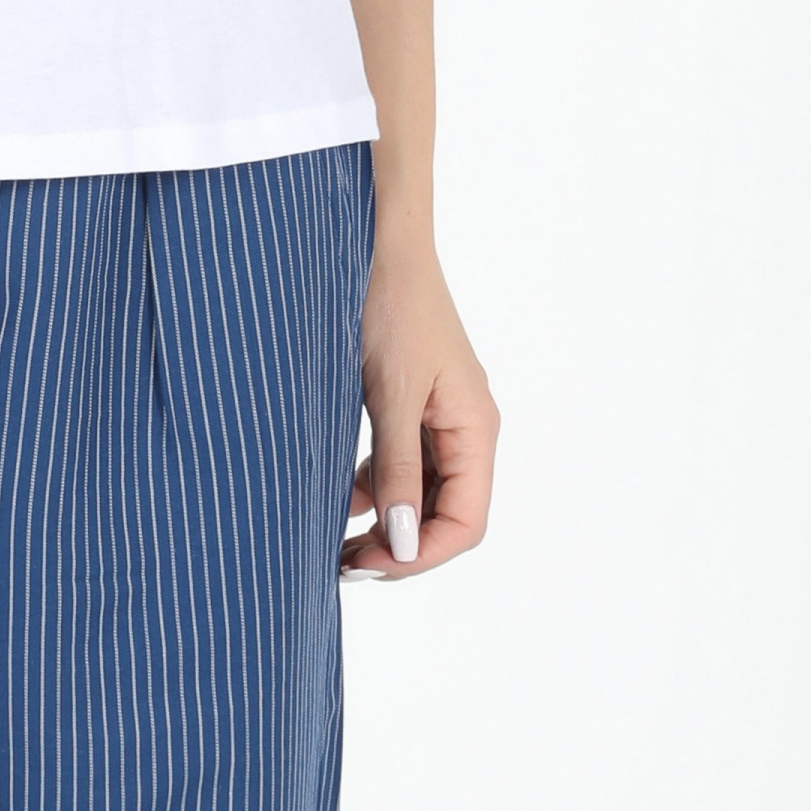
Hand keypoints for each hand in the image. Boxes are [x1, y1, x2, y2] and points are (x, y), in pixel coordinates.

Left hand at [342, 233, 497, 580]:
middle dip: (400, 545)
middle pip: (445, 515)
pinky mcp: (411, 407)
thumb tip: (401, 542)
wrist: (376, 244)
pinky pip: (401, 466)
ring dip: (384, 522)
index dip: (420, 554)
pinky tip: (337, 496)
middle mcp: (465, 430)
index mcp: (475, 429)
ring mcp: (439, 419)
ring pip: (420, 494)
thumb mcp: (389, 394)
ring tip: (335, 542)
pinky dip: (372, 487)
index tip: (368, 565)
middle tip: (343, 564)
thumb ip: (395, 469)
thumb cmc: (391, 307)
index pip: (465, 522)